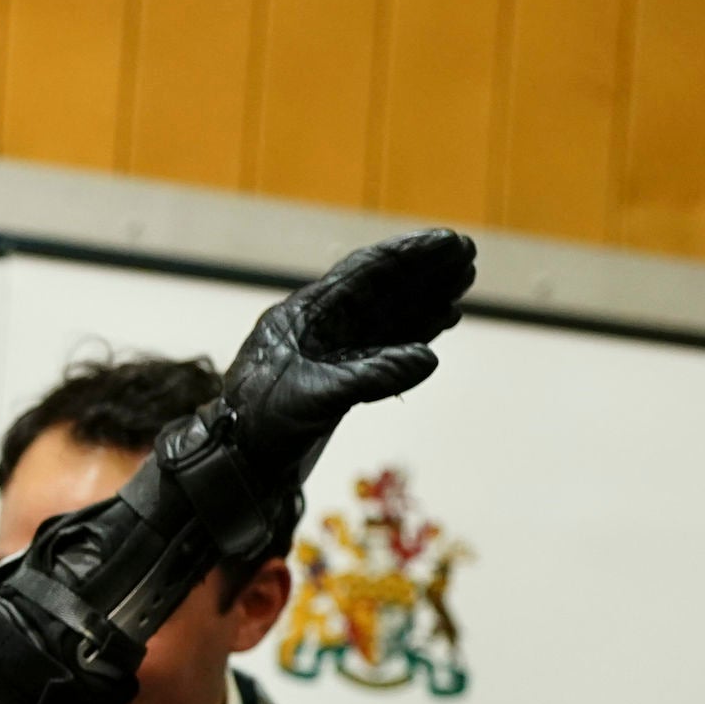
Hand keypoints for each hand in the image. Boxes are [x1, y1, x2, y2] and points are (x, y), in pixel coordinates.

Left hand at [215, 229, 475, 478]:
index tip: (447, 242)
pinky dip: (412, 332)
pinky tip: (439, 322)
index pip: (361, 274)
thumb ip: (371, 377)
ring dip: (422, 299)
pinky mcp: (337, 375)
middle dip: (422, 272)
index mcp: (304, 316)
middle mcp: (318, 326)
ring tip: (461, 284)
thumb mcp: (315, 396)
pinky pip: (382, 344)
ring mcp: (328, 350)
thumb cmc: (261, 423)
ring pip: (384, 315)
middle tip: (467, 256)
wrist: (237, 461)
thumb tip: (428, 359)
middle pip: (378, 289)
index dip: (406, 255)